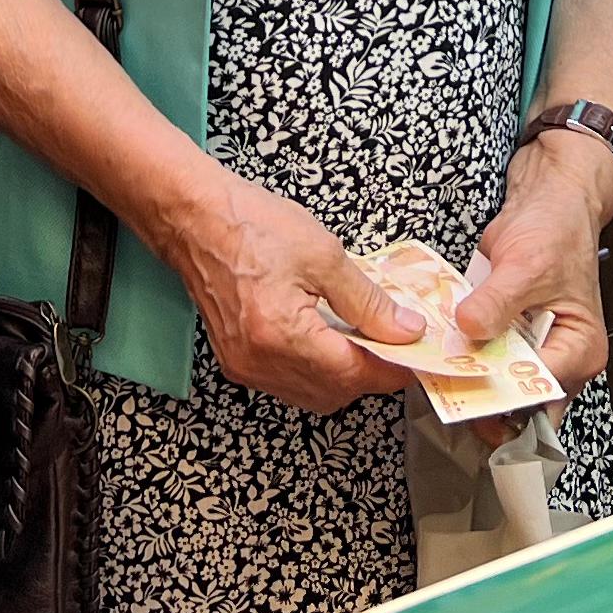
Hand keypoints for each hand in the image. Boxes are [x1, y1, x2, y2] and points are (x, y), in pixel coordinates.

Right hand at [169, 172, 422, 413]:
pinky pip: (288, 383)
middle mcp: (260, 363)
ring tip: (364, 339)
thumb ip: (369, 301)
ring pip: (312, 394)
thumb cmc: (251, 225)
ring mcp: (245, 366)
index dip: (393, 368)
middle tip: (395, 344)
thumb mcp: (323, 254)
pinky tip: (328, 339)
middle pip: (335, 393)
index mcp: (282, 336)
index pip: (354, 373)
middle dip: (370, 373)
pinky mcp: (237, 360)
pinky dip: (316, 370)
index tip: (418, 356)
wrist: (194, 218)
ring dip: (344, 375)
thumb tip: (405, 330)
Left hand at [466, 141, 612, 388]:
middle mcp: (561, 357)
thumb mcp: (525, 265)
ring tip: (438, 372)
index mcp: (580, 349)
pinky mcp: (510, 338)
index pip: (539, 393)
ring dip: (470, 379)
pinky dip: (466, 358)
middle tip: (444, 390)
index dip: (501, 395)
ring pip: (500, 384)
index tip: (463, 390)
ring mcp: (534, 349)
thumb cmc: (556, 229)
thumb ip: (497, 301)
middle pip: (520, 401)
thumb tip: (470, 328)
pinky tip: (443, 352)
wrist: (547, 202)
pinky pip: (487, 359)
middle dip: (482, 397)